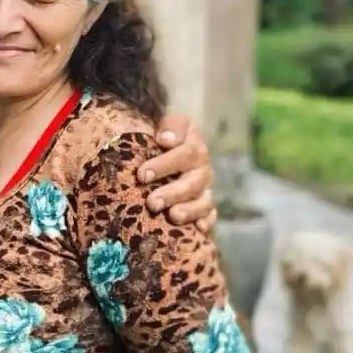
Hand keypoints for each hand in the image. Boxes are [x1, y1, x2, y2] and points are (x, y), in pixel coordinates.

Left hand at [137, 114, 215, 232]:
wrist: (170, 147)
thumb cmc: (162, 136)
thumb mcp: (167, 123)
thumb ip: (170, 127)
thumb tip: (166, 140)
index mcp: (194, 146)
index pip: (185, 154)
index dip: (164, 165)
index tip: (142, 174)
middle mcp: (202, 168)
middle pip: (193, 183)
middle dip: (172, 193)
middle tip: (152, 203)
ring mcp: (205, 189)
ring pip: (203, 202)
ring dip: (188, 211)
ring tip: (172, 216)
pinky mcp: (205, 206)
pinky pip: (210, 216)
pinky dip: (206, 222)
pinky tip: (198, 229)